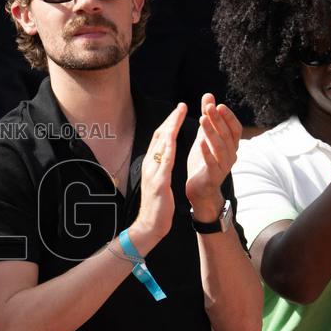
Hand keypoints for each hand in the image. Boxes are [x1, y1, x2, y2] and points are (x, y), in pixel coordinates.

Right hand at [130, 103, 186, 250]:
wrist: (149, 224)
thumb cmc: (157, 204)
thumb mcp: (159, 180)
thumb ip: (162, 166)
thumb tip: (166, 153)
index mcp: (152, 164)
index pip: (160, 139)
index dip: (169, 123)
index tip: (178, 110)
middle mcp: (149, 165)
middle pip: (159, 137)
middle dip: (170, 120)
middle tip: (180, 106)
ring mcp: (152, 173)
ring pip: (160, 146)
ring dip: (169, 129)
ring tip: (178, 116)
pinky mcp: (158, 183)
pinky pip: (163, 164)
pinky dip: (168, 150)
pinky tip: (173, 140)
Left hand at [186, 94, 241, 219]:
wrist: (200, 190)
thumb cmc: (203, 162)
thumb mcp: (205, 137)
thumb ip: (208, 118)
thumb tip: (209, 96)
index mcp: (230, 145)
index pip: (234, 128)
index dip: (228, 117)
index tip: (219, 104)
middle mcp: (231, 155)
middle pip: (227, 134)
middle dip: (219, 120)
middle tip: (210, 107)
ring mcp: (224, 166)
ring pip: (220, 147)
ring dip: (212, 132)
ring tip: (202, 119)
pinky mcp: (214, 176)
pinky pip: (212, 163)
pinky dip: (207, 152)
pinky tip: (199, 143)